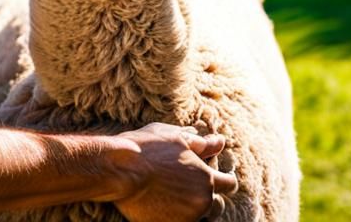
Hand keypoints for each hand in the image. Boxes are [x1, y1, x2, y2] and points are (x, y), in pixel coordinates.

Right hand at [112, 122, 237, 221]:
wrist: (121, 170)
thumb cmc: (147, 148)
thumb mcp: (175, 137)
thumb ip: (202, 143)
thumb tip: (220, 141)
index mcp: (206, 177)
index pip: (229, 184)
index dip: (224, 178)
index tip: (217, 175)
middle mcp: (201, 201)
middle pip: (217, 205)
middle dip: (210, 196)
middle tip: (192, 186)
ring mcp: (187, 218)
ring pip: (202, 218)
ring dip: (196, 210)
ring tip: (180, 199)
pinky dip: (180, 218)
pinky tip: (168, 208)